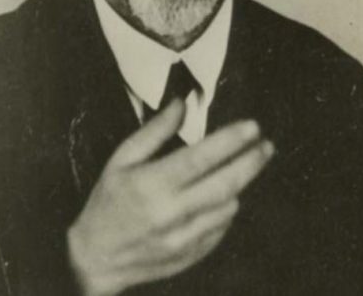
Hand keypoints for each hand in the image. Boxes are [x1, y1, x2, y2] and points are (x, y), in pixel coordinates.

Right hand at [68, 100, 273, 295]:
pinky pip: (222, 228)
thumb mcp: (122, 159)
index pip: (201, 158)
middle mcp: (172, 213)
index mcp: (152, 184)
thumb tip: (181, 104)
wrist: (96, 258)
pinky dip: (227, 208)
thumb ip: (154, 131)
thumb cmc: (107, 202)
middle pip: (225, 183)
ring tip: (243, 167)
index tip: (252, 126)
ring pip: (229, 206)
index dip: (231, 140)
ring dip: (240, 184)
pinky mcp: (191, 255)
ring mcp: (184, 238)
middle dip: (252, 161)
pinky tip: (222, 196)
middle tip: (266, 145)